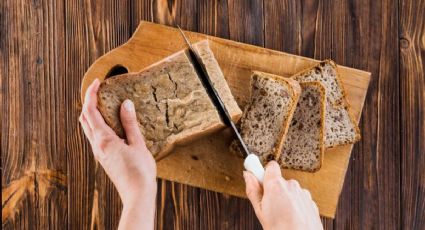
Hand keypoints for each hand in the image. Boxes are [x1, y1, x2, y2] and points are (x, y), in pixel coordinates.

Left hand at [79, 79, 156, 229]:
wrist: (137, 194)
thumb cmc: (140, 171)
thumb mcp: (138, 144)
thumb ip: (130, 123)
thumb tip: (125, 104)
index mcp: (104, 140)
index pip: (90, 112)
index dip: (91, 95)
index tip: (97, 82)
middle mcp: (97, 146)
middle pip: (84, 119)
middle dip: (89, 102)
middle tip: (99, 90)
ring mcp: (99, 153)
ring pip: (88, 128)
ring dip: (92, 114)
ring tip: (105, 103)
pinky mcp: (104, 158)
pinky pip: (95, 137)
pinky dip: (98, 124)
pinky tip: (111, 123)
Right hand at [244, 161, 321, 229]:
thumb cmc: (281, 229)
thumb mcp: (260, 211)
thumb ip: (253, 190)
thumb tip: (247, 175)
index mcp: (276, 185)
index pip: (271, 166)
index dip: (264, 172)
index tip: (258, 177)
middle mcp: (291, 185)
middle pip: (279, 181)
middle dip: (274, 190)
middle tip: (269, 206)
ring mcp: (303, 193)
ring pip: (290, 191)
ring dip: (286, 199)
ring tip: (282, 216)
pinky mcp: (311, 202)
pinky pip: (300, 199)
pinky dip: (296, 206)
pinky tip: (292, 218)